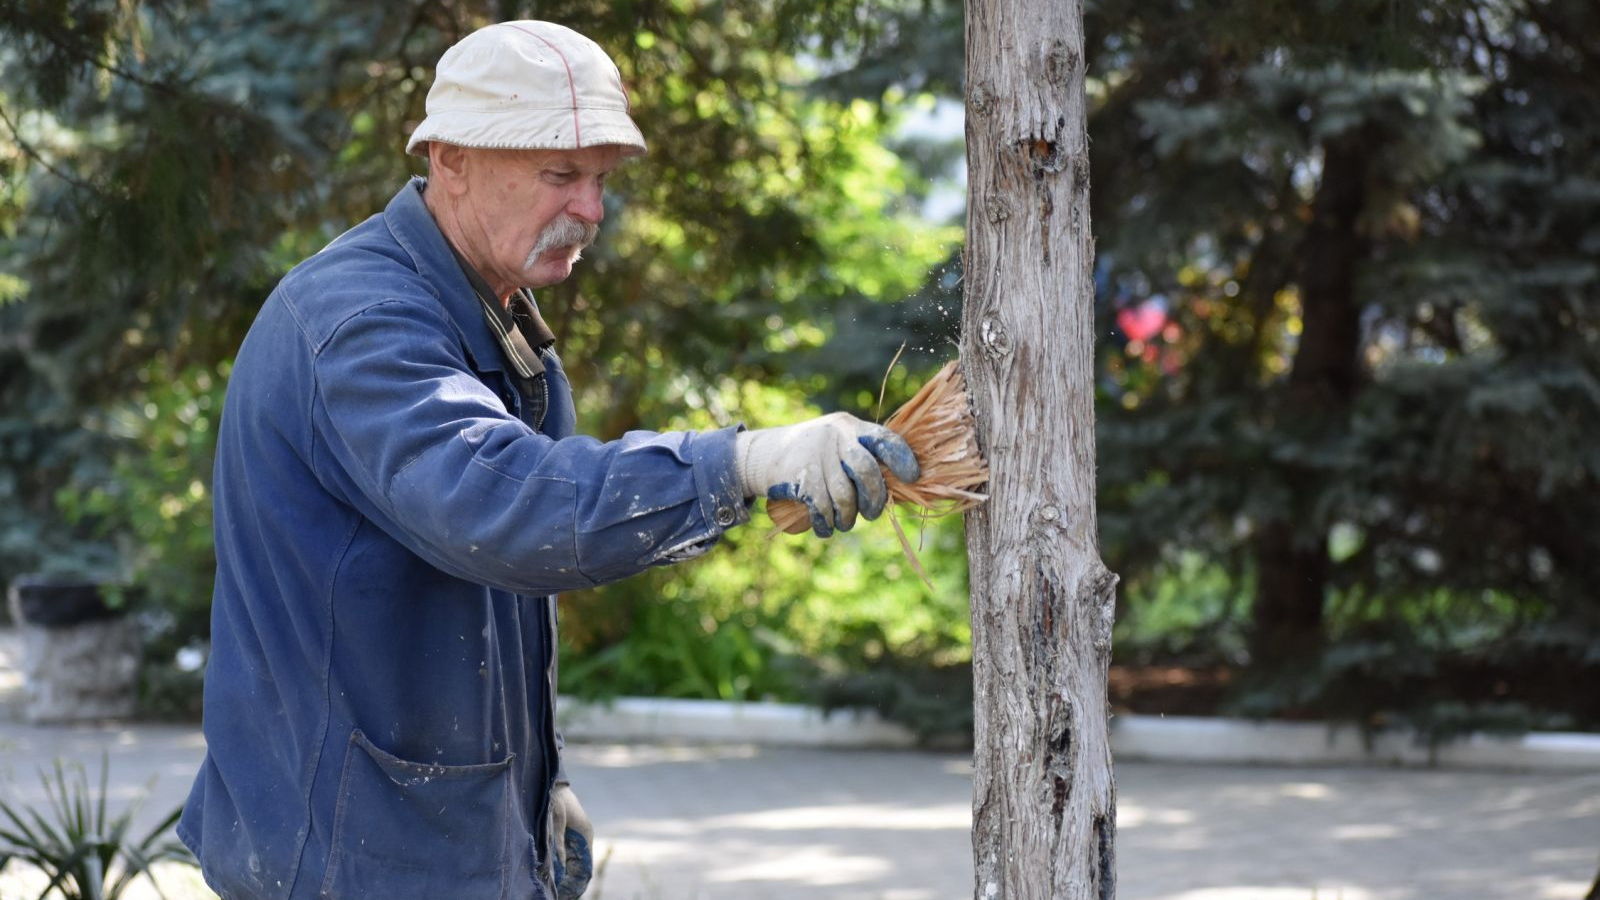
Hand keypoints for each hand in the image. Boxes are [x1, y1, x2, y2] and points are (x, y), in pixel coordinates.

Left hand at [550, 783, 593, 899]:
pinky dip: (563, 863)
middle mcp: (584, 837)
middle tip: (560, 892)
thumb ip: (559, 843)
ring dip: (566, 872)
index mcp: (586, 835)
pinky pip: (568, 853)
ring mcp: (576, 835)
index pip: (586, 866)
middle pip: (580, 865)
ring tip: (556, 886)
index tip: (569, 893)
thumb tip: (561, 867)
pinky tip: (554, 871)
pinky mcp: (568, 833)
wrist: (553, 782)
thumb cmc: (556, 799)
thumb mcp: (557, 822)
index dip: (579, 881)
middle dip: (571, 879)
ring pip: (574, 860)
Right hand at [736, 412, 920, 536]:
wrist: (762, 454)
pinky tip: (826, 528)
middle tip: (872, 513)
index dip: (902, 458)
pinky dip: (826, 524)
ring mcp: (816, 455)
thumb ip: (862, 458)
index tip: (912, 477)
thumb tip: (895, 490)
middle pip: (866, 470)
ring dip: (848, 517)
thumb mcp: (836, 444)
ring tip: (845, 522)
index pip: (883, 438)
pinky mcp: (800, 476)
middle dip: (874, 498)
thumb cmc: (811, 455)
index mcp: (850, 427)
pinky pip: (822, 508)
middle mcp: (834, 436)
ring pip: (844, 496)